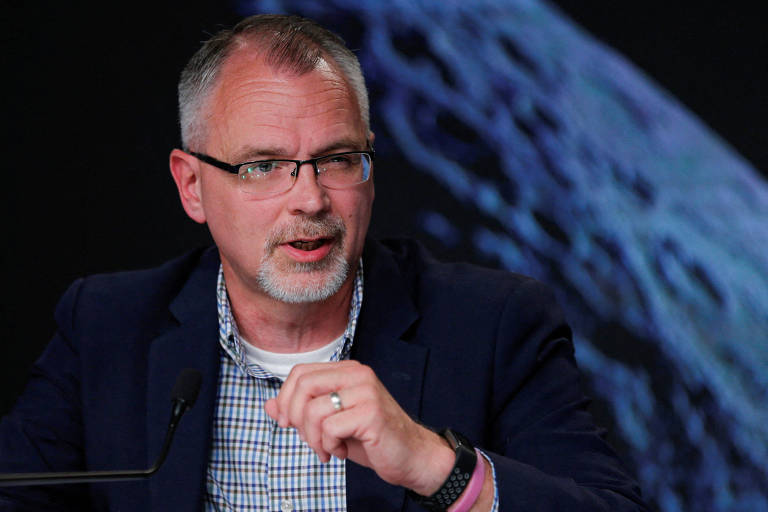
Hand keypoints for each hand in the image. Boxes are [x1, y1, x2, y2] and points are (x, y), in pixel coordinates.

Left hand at [264, 360, 454, 494]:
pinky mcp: (371, 413)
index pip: (300, 372)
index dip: (285, 399)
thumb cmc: (370, 439)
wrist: (411, 457)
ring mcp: (366, 391)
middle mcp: (357, 374)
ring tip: (328, 448)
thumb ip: (301, 412)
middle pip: (303, 386)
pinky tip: (341, 451)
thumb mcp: (329, 423)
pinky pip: (329, 428)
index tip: (286, 423)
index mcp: (347, 370)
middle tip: (308, 439)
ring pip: (313, 410)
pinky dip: (328, 446)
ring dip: (313, 439)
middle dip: (295, 419)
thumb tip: (268, 405)